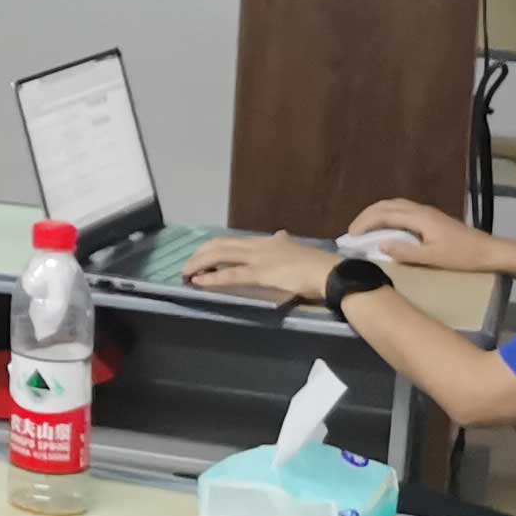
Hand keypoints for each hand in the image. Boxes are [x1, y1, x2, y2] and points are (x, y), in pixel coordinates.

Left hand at [184, 232, 335, 302]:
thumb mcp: (296, 248)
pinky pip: (231, 275)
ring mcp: (259, 258)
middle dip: (200, 254)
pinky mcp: (261, 273)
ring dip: (199, 264)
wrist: (330, 273)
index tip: (201, 255)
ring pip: (220, 256)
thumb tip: (281, 235)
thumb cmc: (316, 265)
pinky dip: (212, 278)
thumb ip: (285, 243)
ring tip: (186, 272)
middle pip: (220, 245)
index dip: (212, 248)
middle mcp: (259, 246)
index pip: (232, 241)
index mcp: (267, 241)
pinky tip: (199, 281)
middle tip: (187, 265)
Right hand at [345, 199, 490, 272]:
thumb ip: (405, 252)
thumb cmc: (462, 257)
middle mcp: (421, 210)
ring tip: (364, 228)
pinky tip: (386, 227)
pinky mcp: (432, 217)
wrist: (490, 251)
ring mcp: (427, 212)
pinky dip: (387, 215)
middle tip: (352, 232)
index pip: (383, 214)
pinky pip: (402, 210)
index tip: (350, 237)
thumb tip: (380, 245)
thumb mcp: (432, 258)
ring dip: (376, 213)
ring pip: (394, 205)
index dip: (364, 223)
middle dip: (366, 216)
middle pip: (386, 205)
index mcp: (419, 218)